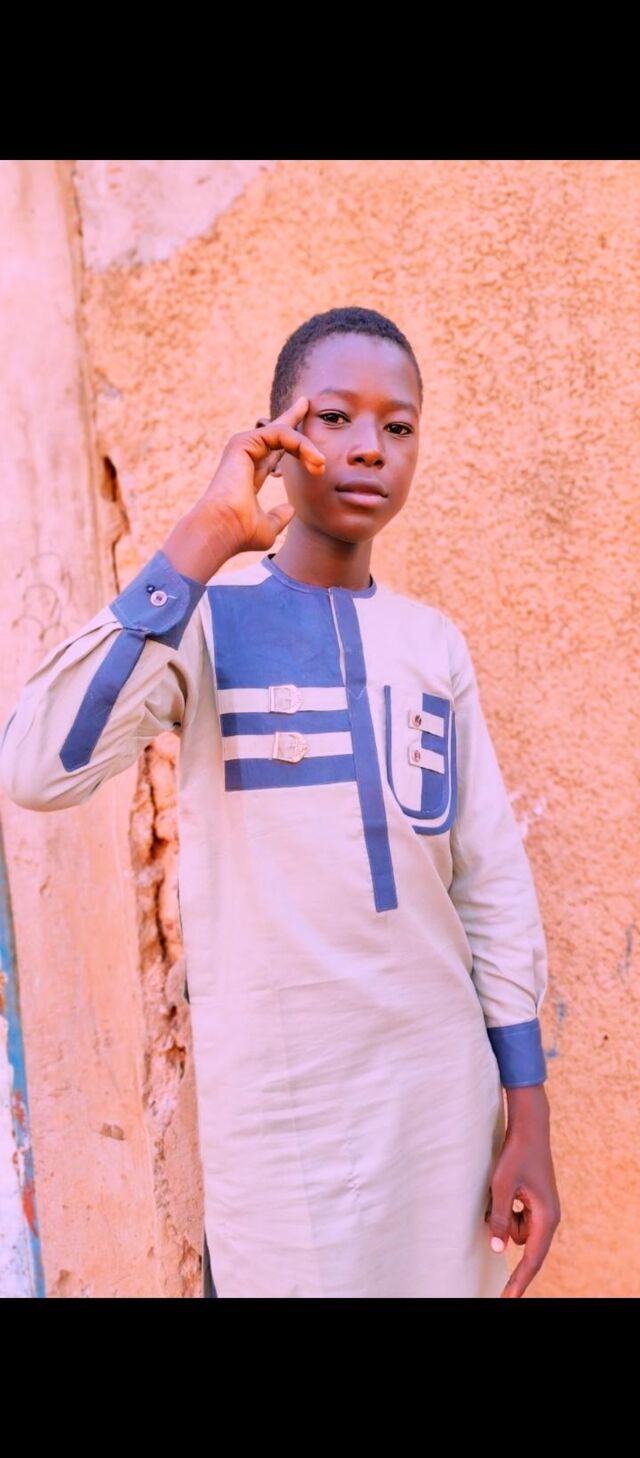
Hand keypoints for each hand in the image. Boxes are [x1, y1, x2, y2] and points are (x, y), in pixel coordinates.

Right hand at [194, 395, 324, 553]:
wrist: (222, 530)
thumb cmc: (239, 533)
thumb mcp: (268, 527)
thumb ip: (279, 516)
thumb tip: (290, 510)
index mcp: (250, 472)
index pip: (274, 451)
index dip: (292, 442)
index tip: (303, 431)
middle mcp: (245, 456)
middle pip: (275, 431)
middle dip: (293, 417)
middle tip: (307, 402)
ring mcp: (243, 446)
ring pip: (284, 433)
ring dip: (306, 447)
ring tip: (320, 464)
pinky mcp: (244, 442)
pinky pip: (281, 433)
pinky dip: (300, 443)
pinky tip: (313, 459)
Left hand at [485, 1094, 561, 1297]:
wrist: (530, 1128)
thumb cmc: (515, 1155)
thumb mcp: (501, 1186)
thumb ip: (499, 1219)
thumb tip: (499, 1250)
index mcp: (546, 1218)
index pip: (532, 1259)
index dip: (519, 1281)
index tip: (507, 1299)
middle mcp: (548, 1218)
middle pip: (520, 1242)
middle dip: (504, 1225)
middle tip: (501, 1196)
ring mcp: (543, 1210)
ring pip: (515, 1229)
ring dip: (503, 1214)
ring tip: (501, 1188)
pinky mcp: (535, 1202)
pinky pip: (516, 1216)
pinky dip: (506, 1207)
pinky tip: (505, 1186)